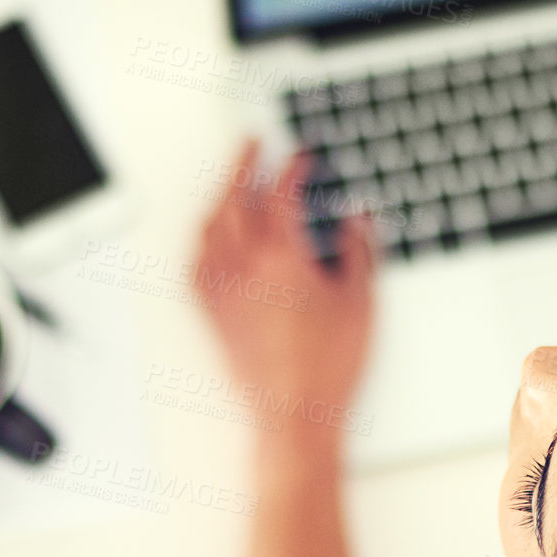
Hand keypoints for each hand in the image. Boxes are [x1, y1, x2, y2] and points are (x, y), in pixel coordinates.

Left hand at [195, 139, 377, 427]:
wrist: (294, 413)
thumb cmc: (328, 365)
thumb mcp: (360, 301)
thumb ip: (358, 250)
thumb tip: (356, 218)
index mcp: (281, 256)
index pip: (283, 192)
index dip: (294, 166)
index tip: (303, 155)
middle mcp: (243, 265)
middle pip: (235, 196)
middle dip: (243, 162)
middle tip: (253, 143)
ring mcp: (221, 288)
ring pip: (211, 225)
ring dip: (221, 195)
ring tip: (233, 182)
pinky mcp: (211, 312)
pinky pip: (196, 261)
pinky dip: (203, 237)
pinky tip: (211, 235)